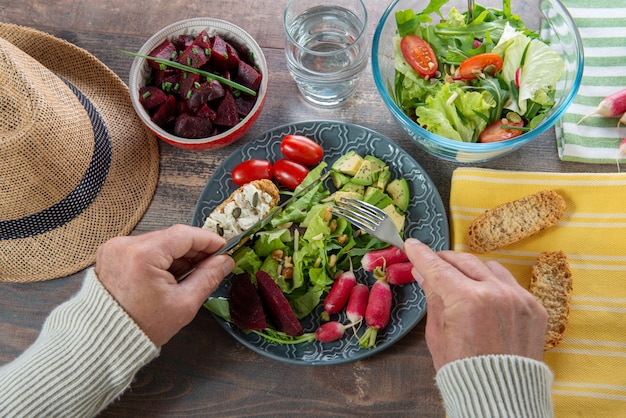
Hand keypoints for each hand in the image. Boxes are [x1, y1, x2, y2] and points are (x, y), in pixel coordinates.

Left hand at [94, 224, 233, 345]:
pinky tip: (172, 274)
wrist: (104, 341)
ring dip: (178, 255)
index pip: (185, 235)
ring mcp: (115, 248)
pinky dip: (161, 258)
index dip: (208, 240)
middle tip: (214, 263)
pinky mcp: (112, 254)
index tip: (224, 247)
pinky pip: (145, 248)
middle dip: (194, 249)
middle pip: (171, 237)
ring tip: (192, 274)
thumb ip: (208, 277)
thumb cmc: (141, 327)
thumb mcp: (184, 303)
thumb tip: (225, 262)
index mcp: (142, 254)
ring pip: (159, 242)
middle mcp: (125, 245)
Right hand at [403, 238, 546, 370]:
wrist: (501, 398)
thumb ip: (434, 298)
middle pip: (464, 261)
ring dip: (471, 269)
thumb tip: (424, 274)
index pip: (438, 268)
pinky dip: (494, 284)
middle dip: (445, 259)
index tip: (412, 245)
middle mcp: (496, 293)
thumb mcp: (438, 334)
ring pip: (490, 267)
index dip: (422, 255)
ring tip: (458, 278)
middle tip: (432, 262)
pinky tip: (483, 294)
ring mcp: (519, 299)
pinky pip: (510, 284)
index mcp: (468, 301)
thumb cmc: (464, 372)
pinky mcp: (535, 307)